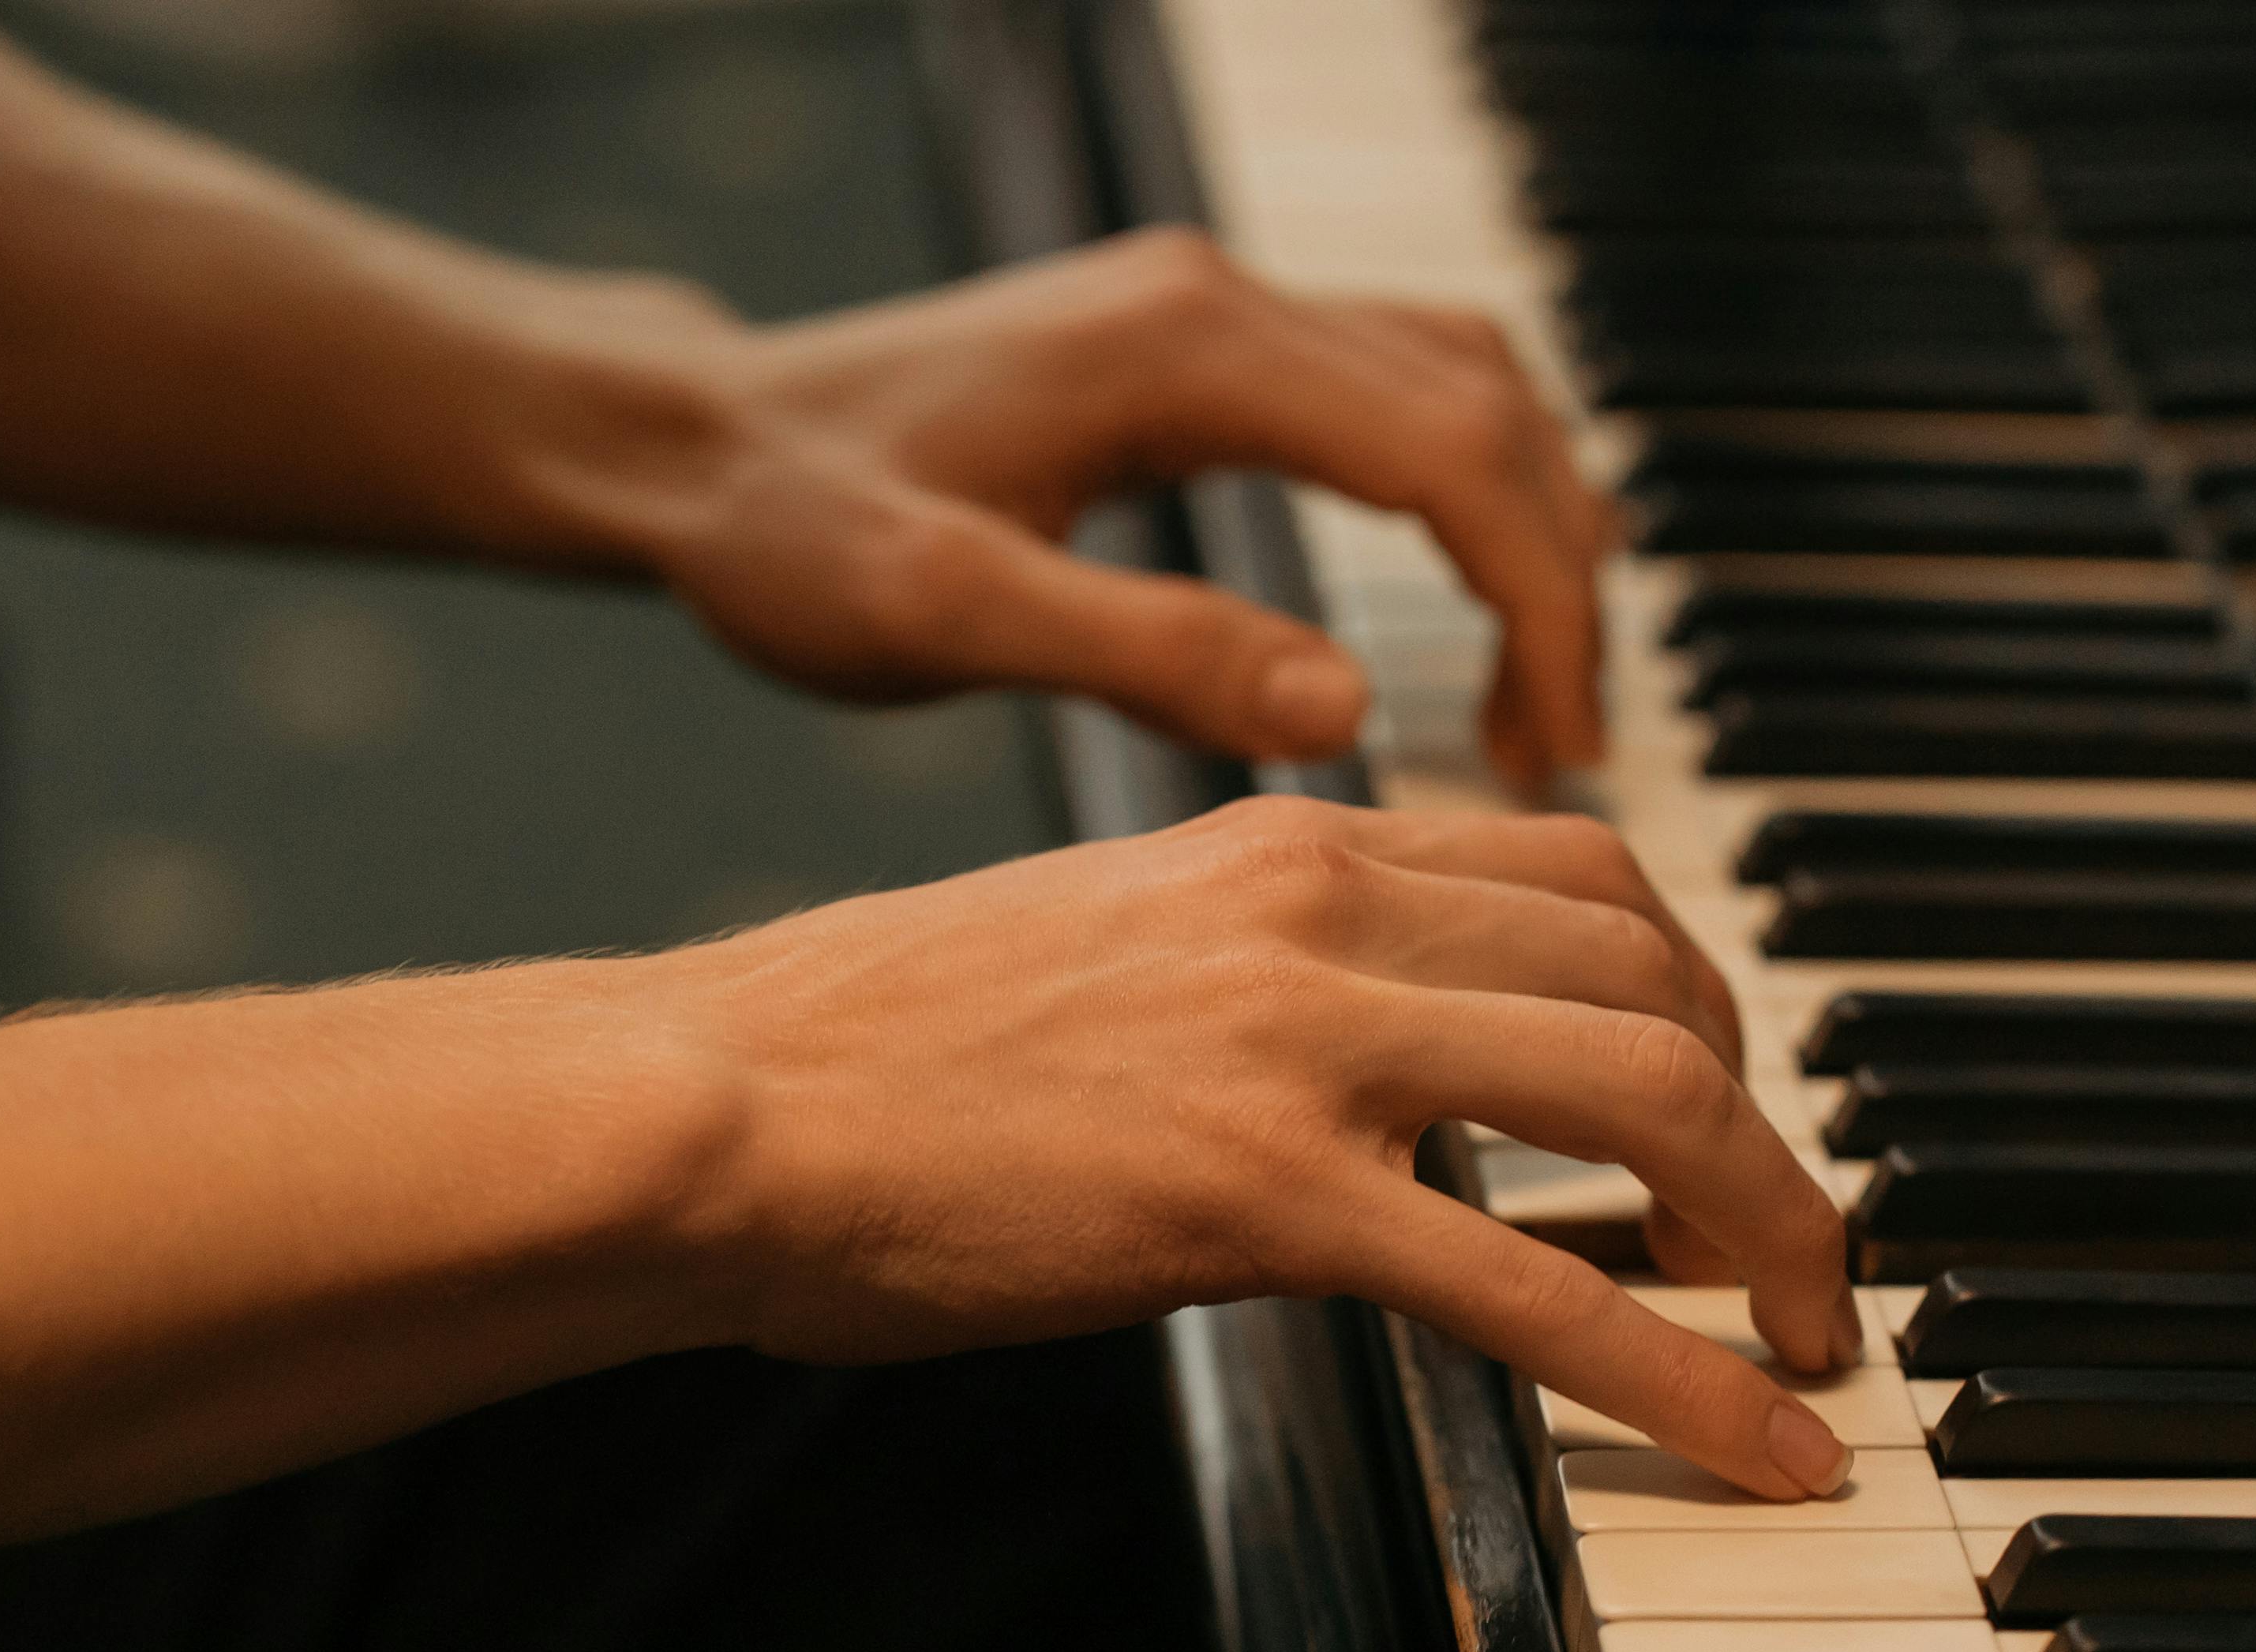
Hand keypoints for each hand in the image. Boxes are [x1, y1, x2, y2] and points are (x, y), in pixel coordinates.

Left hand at [554, 231, 1610, 786]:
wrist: (693, 450)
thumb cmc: (789, 535)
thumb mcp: (945, 617)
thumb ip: (1144, 655)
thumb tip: (1346, 705)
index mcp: (1187, 350)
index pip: (1454, 453)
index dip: (1539, 602)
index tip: (1558, 744)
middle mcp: (1219, 299)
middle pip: (1488, 408)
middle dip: (1556, 580)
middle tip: (1561, 749)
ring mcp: (1211, 312)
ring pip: (1460, 385)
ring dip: (1526, 530)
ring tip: (1527, 700)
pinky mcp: (1193, 349)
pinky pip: (1395, 394)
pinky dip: (1464, 494)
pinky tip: (1456, 610)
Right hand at [656, 799, 1854, 1495]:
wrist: (717, 1101)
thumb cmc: (870, 1052)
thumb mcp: (1102, 945)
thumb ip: (1258, 969)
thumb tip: (1363, 1057)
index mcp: (1289, 839)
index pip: (1588, 872)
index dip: (1702, 997)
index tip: (1721, 1106)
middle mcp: (1322, 907)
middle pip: (1662, 981)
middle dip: (1770, 1125)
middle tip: (1792, 1250)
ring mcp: (1299, 1045)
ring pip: (1648, 1102)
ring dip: (1777, 1230)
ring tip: (1816, 1342)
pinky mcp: (1260, 1195)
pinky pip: (1544, 1293)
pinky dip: (1692, 1381)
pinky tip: (1768, 1454)